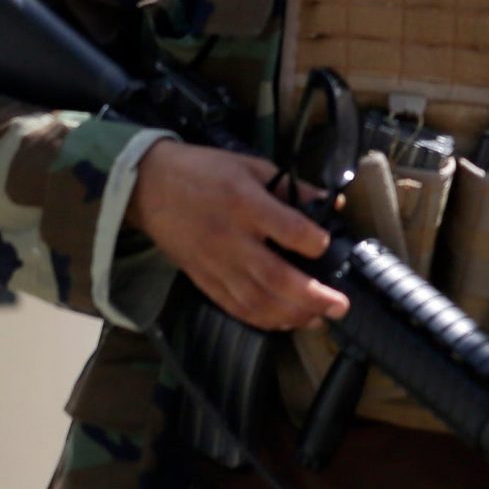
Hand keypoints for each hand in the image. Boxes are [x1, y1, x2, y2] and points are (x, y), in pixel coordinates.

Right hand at [128, 139, 346, 331]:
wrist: (148, 186)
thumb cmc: (205, 171)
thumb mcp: (252, 167)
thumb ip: (292, 187)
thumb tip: (330, 201)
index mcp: (245, 205)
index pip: (288, 230)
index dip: (314, 242)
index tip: (328, 245)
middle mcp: (231, 240)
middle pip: (274, 276)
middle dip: (311, 296)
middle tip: (340, 307)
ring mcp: (214, 264)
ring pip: (255, 300)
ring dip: (290, 315)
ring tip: (319, 319)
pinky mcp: (202, 279)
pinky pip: (233, 306)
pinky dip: (261, 319)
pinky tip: (284, 322)